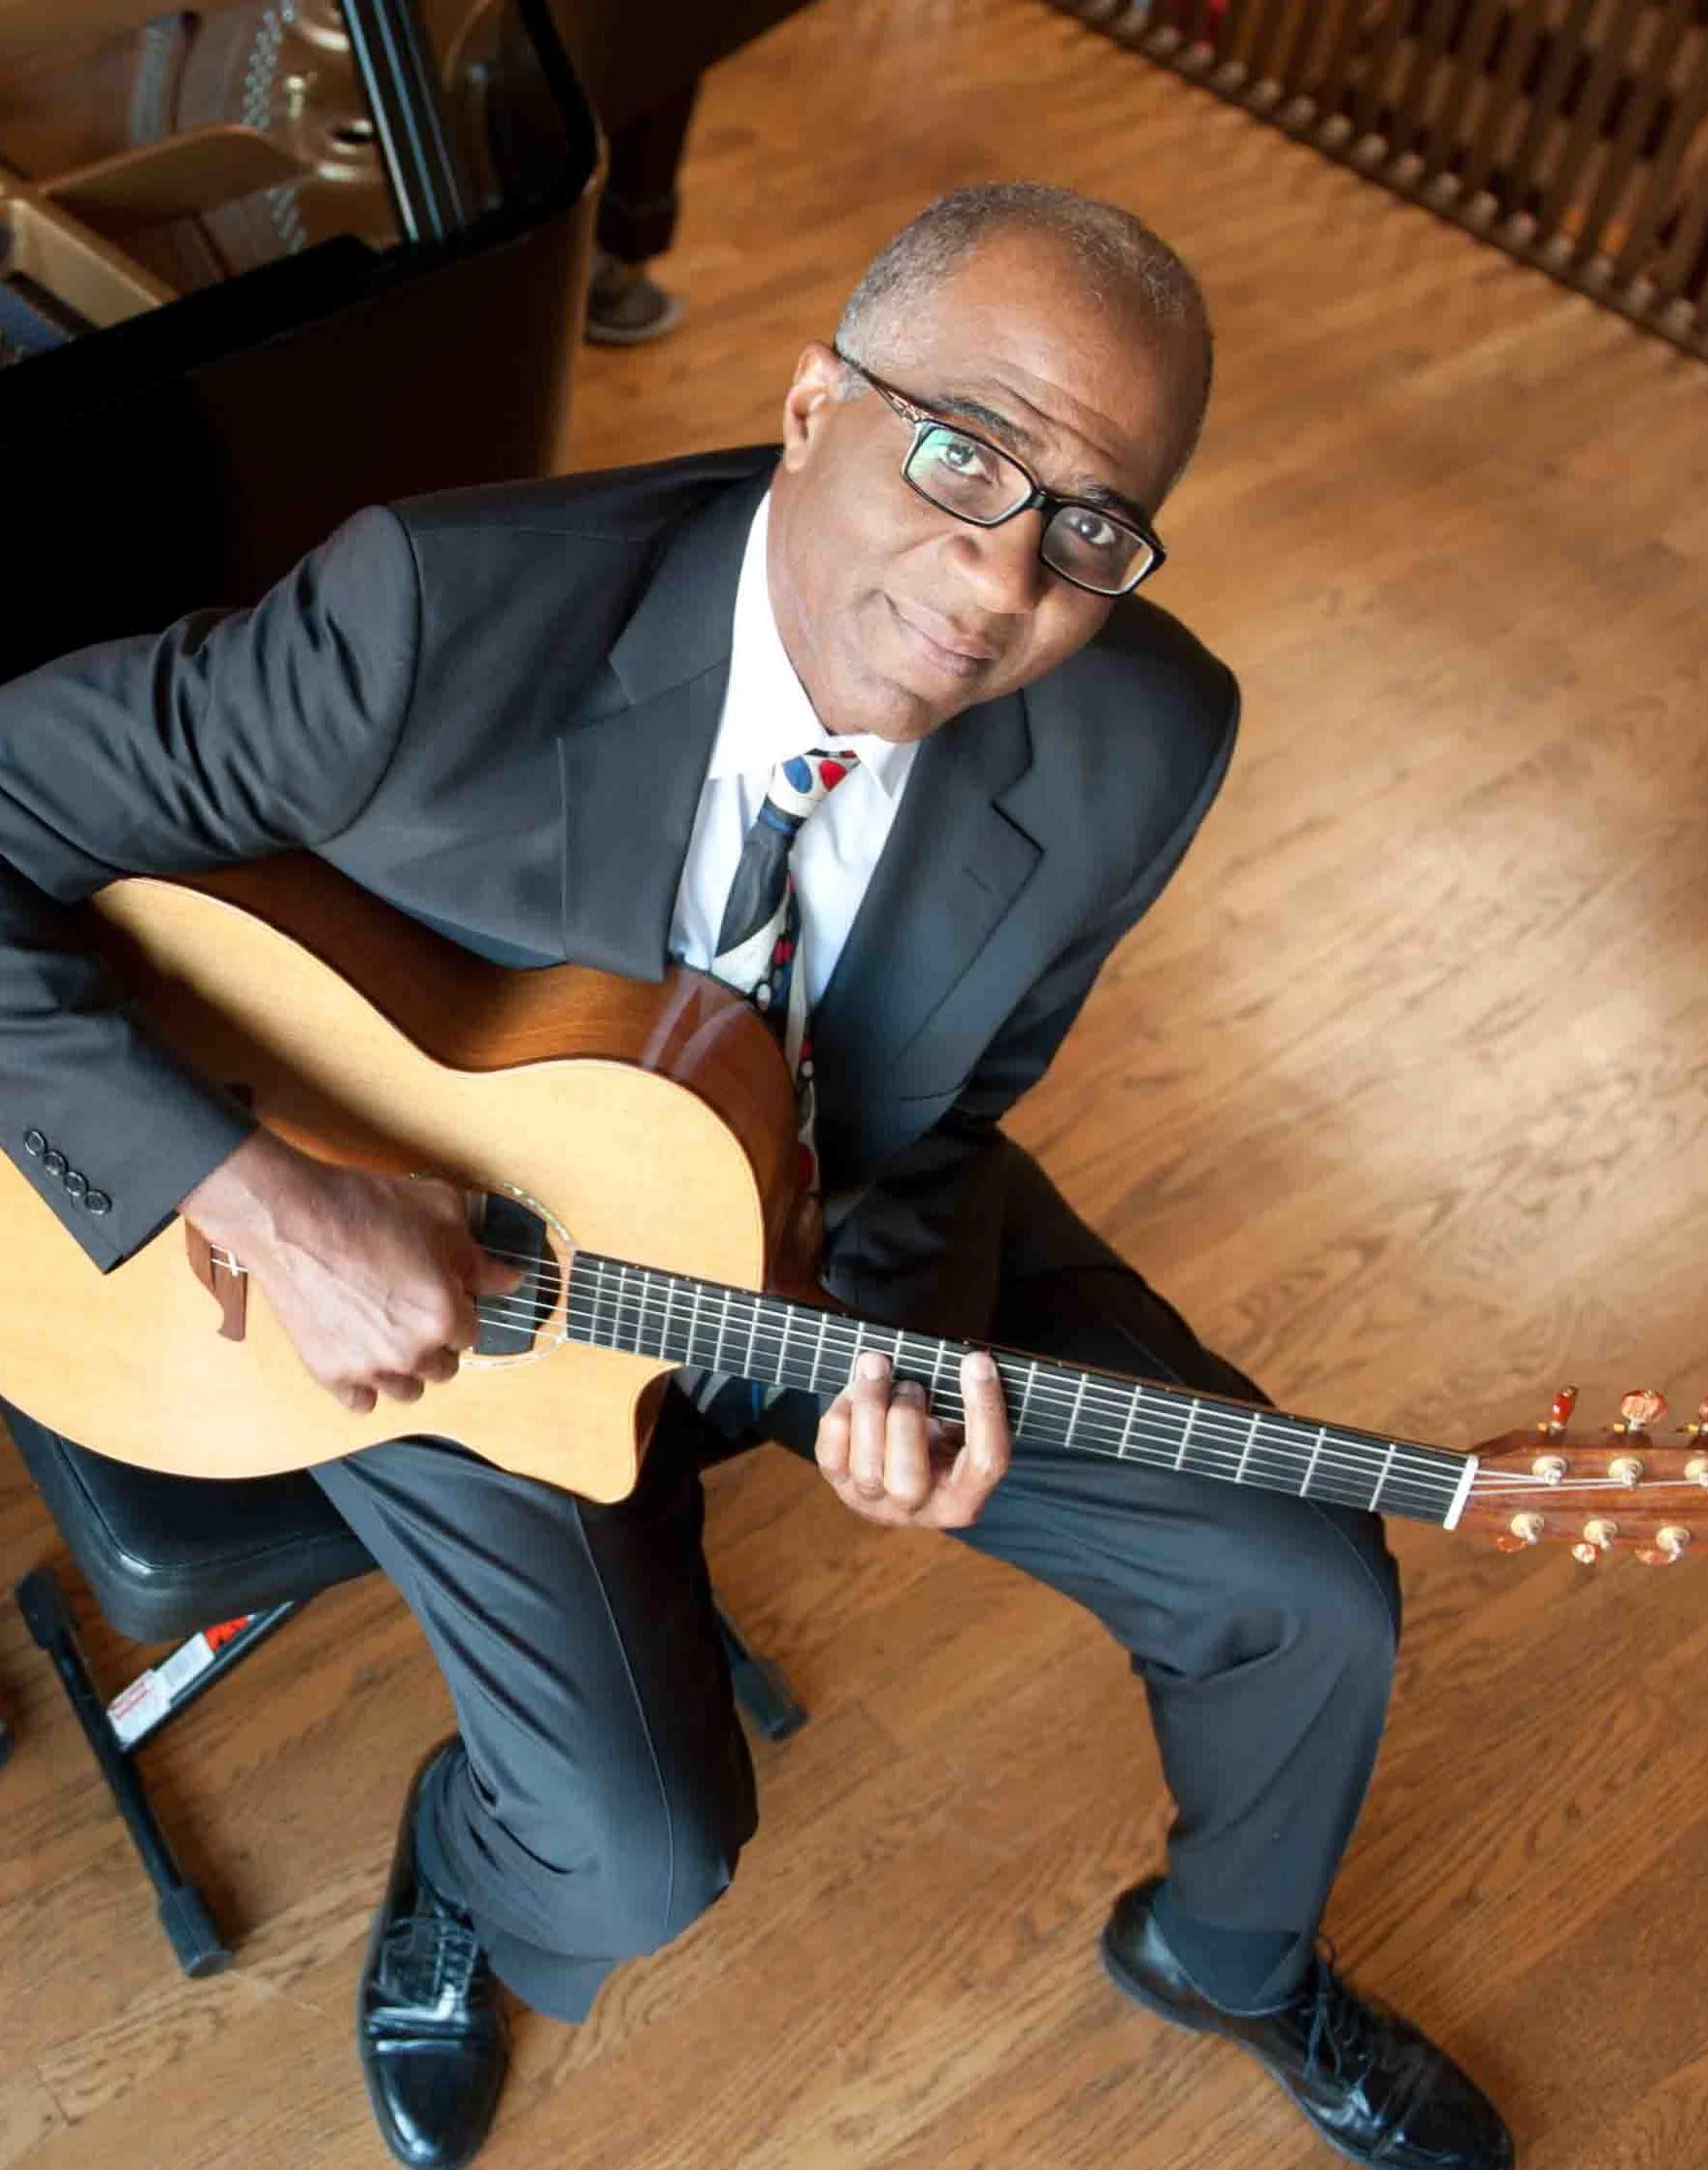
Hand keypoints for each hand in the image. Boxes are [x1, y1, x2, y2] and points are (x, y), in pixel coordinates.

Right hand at [179, 1129, 524, 1412]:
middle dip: (435, 1341)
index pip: (471, 1334)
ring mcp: (368, 1369)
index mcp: (445, 1317)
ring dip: (405, 1368)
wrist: (291, 1217)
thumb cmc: (367, 1209)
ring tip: (387, 1333)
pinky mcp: (329, 1374)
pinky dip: (366, 1384)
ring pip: (407, 1390)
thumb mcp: (441, 1216)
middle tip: (412, 1310)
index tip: (442, 1295)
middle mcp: (411, 1353)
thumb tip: (511, 1280)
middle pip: (443, 1368)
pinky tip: (360, 1353)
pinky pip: (362, 1401)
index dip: (458, 1310)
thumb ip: (481, 1259)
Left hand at [815, 1347, 1010, 1529]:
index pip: (986, 1462)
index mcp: (964, 1499)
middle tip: (910, 1383)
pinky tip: (855, 1389)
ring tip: (878, 1370)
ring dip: (870, 1408)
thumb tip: (967, 1362)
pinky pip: (831, 1453)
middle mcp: (919, 1509)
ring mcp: (874, 1502)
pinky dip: (841, 1413)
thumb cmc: (936, 1437)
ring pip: (867, 1469)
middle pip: (909, 1479)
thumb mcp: (961, 1428)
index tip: (976, 1360)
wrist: (897, 1464)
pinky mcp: (839, 1485)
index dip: (984, 1408)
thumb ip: (964, 1403)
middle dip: (905, 1419)